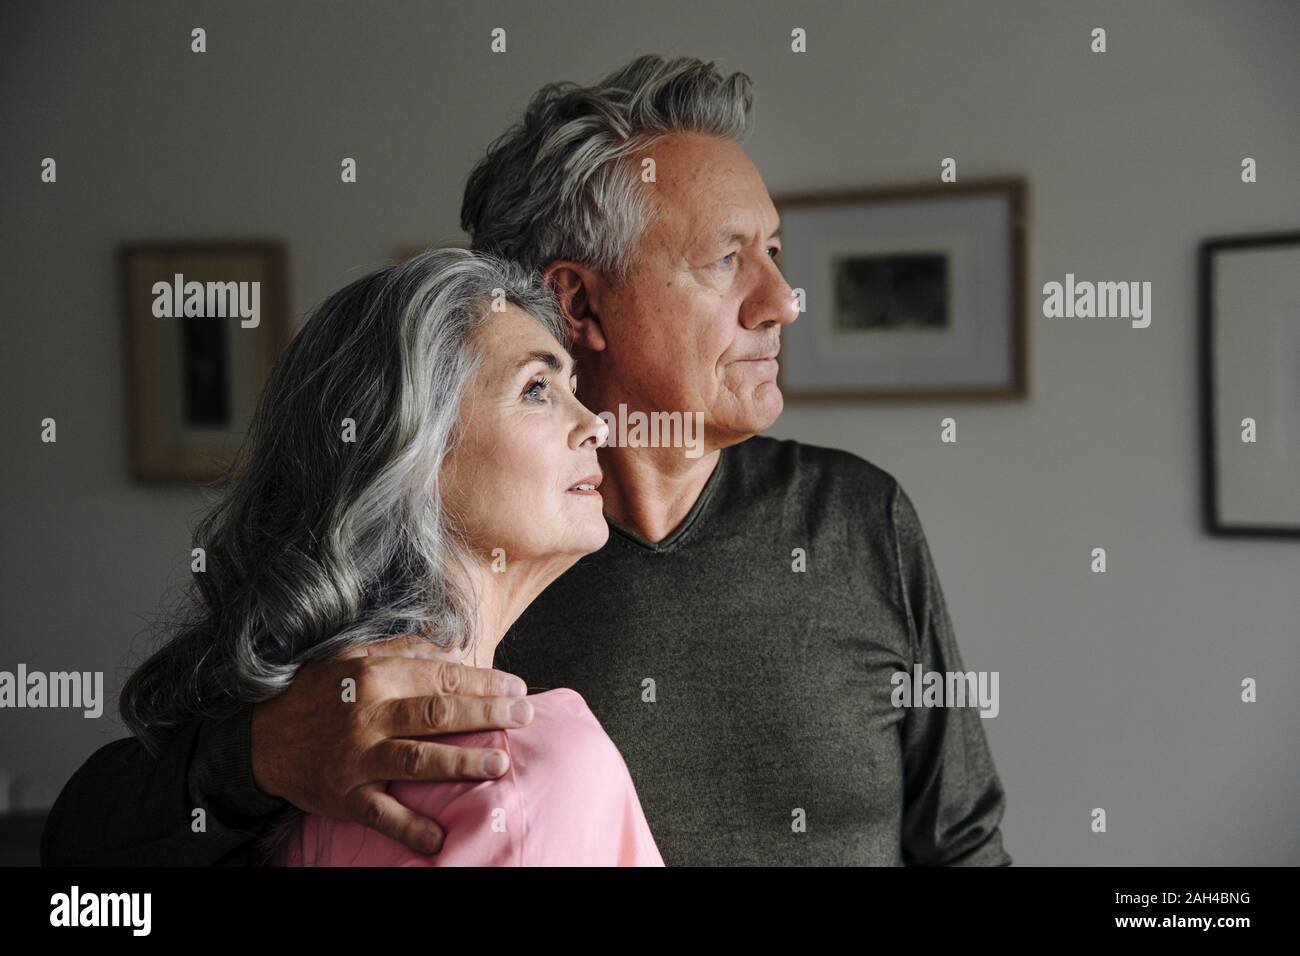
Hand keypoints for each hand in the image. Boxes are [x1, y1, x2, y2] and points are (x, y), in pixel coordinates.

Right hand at [249, 634, 532, 854]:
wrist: (259, 739)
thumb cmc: (315, 694)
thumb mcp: (352, 657)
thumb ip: (403, 649)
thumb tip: (453, 647)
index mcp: (374, 677)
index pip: (441, 676)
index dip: (484, 681)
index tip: (517, 686)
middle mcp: (368, 716)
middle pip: (438, 712)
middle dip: (487, 713)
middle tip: (525, 716)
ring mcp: (357, 758)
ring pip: (417, 759)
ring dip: (461, 762)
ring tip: (499, 764)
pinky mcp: (345, 795)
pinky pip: (382, 813)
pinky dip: (410, 827)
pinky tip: (440, 838)